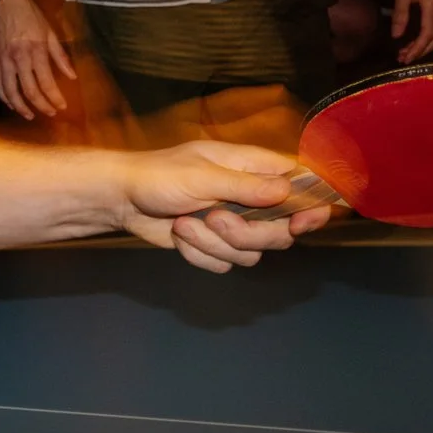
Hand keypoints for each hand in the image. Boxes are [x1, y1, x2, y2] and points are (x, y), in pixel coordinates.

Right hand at [0, 0, 76, 119]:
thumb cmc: (30, 14)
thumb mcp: (49, 32)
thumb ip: (60, 56)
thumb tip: (72, 76)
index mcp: (35, 50)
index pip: (46, 82)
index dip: (55, 98)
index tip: (61, 106)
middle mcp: (18, 58)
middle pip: (29, 91)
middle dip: (41, 106)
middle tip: (50, 113)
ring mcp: (3, 59)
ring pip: (10, 92)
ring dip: (20, 107)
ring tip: (29, 115)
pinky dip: (3, 96)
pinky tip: (11, 102)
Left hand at [111, 140, 332, 271]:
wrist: (122, 199)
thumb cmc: (159, 176)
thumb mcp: (202, 176)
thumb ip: (246, 186)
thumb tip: (288, 190)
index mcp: (253, 168)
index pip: (301, 184)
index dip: (311, 205)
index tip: (303, 221)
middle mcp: (250, 198)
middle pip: (281, 231)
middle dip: (248, 233)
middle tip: (216, 218)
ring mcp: (233, 224)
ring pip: (252, 252)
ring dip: (214, 243)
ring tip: (185, 223)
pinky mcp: (215, 246)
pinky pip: (225, 264)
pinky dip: (199, 254)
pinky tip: (180, 235)